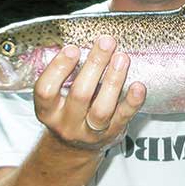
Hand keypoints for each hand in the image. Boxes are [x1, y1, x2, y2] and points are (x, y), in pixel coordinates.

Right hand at [33, 35, 145, 150]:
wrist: (75, 148)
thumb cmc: (68, 110)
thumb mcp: (57, 97)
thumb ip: (66, 73)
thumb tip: (83, 37)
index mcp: (48, 110)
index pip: (45, 91)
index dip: (58, 68)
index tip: (73, 48)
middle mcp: (66, 123)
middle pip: (79, 95)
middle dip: (94, 66)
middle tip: (106, 42)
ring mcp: (89, 132)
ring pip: (102, 109)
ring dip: (113, 81)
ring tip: (122, 57)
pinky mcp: (111, 134)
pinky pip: (123, 118)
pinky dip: (132, 102)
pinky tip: (139, 86)